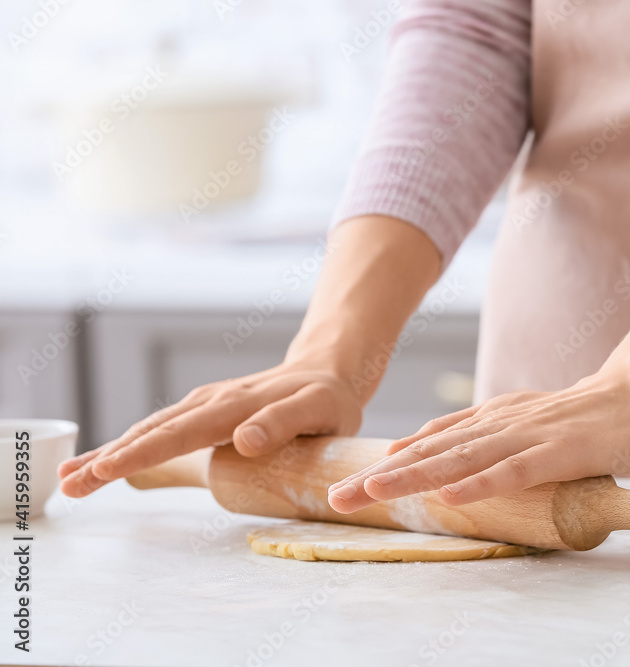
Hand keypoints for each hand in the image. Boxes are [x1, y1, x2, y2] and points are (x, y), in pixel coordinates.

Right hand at [58, 361, 362, 497]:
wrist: (327, 371)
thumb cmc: (328, 400)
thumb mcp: (320, 410)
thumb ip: (283, 424)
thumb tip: (243, 442)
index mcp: (237, 406)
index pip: (182, 433)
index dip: (145, 453)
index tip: (108, 472)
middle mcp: (213, 402)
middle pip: (154, 432)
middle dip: (110, 459)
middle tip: (70, 486)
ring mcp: (204, 404)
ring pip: (150, 429)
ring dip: (110, 452)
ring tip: (70, 478)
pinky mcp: (203, 410)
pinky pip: (160, 428)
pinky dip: (129, 444)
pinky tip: (103, 461)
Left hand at [326, 373, 629, 510]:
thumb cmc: (576, 417)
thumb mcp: (515, 420)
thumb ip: (471, 434)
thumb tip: (415, 450)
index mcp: (486, 420)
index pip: (426, 445)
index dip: (383, 466)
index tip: (340, 482)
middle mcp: (498, 425)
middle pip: (431, 454)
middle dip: (381, 477)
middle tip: (336, 496)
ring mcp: (527, 436)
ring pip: (462, 460)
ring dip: (415, 478)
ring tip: (373, 493)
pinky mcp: (558, 452)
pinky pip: (515, 471)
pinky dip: (481, 484)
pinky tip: (451, 496)